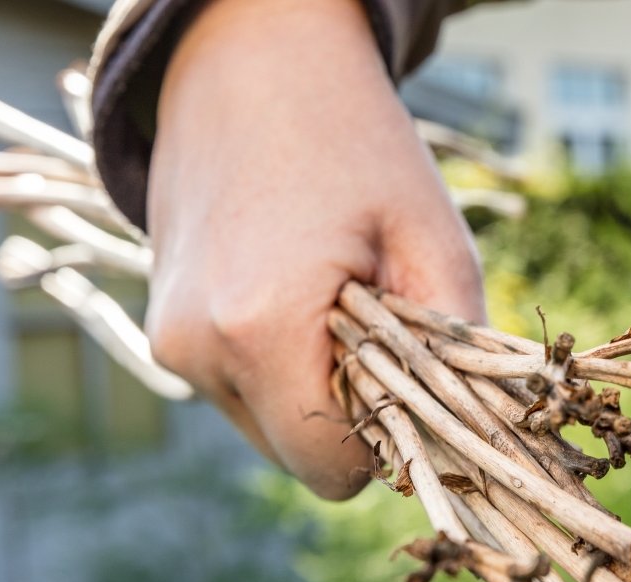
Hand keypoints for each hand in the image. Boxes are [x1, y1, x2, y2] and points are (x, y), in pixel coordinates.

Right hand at [146, 0, 483, 498]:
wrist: (249, 62)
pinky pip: (240, 392)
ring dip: (315, 392)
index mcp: (259, 329)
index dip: (389, 441)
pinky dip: (280, 368)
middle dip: (353, 417)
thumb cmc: (353, 142)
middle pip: (300, 459)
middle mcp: (196, 350)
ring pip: (268, 430)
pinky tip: (295, 296)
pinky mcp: (163, 333)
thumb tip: (467, 440)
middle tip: (379, 326)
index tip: (415, 376)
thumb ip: (458, 351)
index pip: (333, 469)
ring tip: (333, 300)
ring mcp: (169, 344)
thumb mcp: (432, 239)